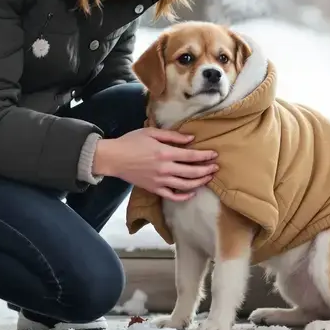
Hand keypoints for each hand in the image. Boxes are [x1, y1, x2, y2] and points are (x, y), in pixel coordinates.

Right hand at [94, 128, 217, 200]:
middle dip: (206, 170)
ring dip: (200, 182)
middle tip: (216, 167)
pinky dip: (184, 196)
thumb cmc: (131, 142)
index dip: (205, 156)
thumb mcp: (152, 132)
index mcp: (165, 153)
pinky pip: (172, 196)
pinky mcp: (154, 189)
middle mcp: (165, 169)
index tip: (214, 155)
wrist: (113, 158)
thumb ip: (172, 136)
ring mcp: (160, 181)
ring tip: (208, 178)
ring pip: (185, 186)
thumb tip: (190, 139)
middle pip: (192, 172)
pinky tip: (192, 193)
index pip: (191, 156)